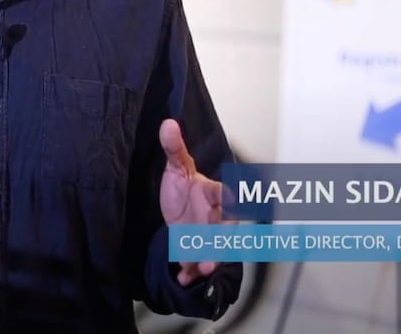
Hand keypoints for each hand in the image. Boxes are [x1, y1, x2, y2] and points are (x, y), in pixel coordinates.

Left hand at [159, 118, 229, 286]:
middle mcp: (215, 216)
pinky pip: (196, 262)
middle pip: (222, 229)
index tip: (232, 203)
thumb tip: (168, 123)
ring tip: (201, 270)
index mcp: (214, 193)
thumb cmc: (182, 186)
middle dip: (220, 240)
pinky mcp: (195, 249)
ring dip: (208, 259)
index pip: (225, 196)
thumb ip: (174, 148)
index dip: (230, 200)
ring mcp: (206, 235)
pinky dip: (190, 272)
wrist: (174, 207)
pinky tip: (183, 278)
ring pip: (212, 248)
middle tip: (215, 249)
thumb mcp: (175, 168)